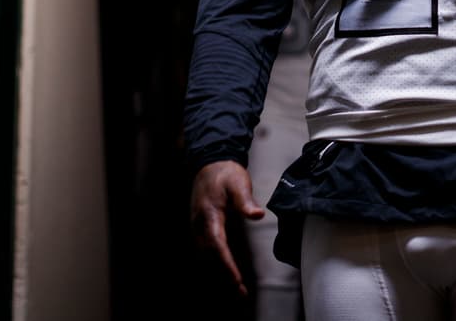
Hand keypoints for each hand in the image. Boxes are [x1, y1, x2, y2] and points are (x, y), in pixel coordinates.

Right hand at [190, 160, 264, 295]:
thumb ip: (246, 201)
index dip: (225, 264)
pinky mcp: (199, 228)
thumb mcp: (239, 184)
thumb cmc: (226, 174)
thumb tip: (258, 215)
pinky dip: (214, 265)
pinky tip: (225, 274)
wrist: (210, 163)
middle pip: (209, 257)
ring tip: (237, 289)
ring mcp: (197, 227)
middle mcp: (199, 225)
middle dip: (223, 276)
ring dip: (218, 273)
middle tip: (240, 292)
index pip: (217, 245)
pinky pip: (205, 252)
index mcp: (209, 215)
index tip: (236, 279)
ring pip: (205, 257)